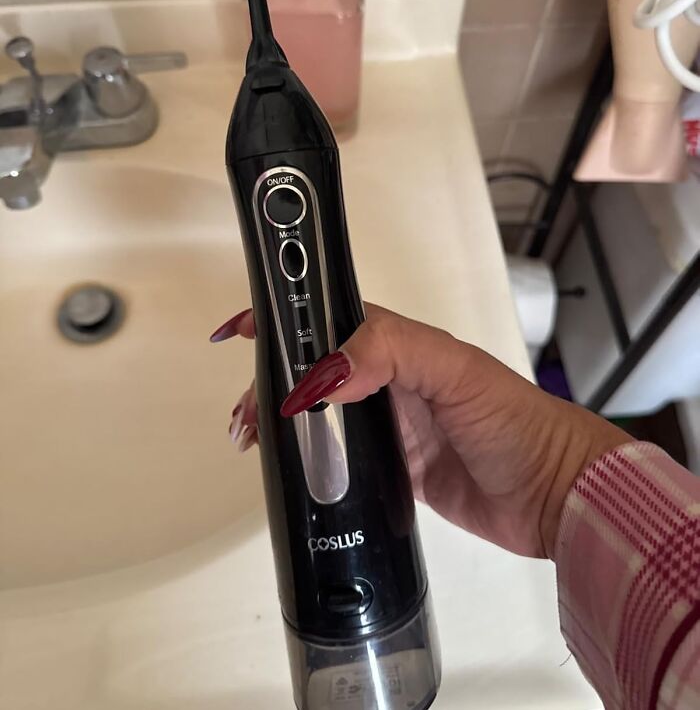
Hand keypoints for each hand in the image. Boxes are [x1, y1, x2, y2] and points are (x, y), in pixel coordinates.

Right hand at [210, 304, 629, 558]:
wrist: (552, 496)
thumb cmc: (513, 423)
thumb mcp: (454, 371)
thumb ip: (390, 355)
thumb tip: (319, 378)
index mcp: (399, 348)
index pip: (330, 323)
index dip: (285, 322)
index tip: (239, 331)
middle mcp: (388, 383)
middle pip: (313, 373)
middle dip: (271, 383)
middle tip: (244, 416)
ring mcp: (388, 429)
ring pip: (318, 417)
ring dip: (280, 423)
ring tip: (250, 442)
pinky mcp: (392, 474)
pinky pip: (337, 462)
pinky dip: (305, 462)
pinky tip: (284, 471)